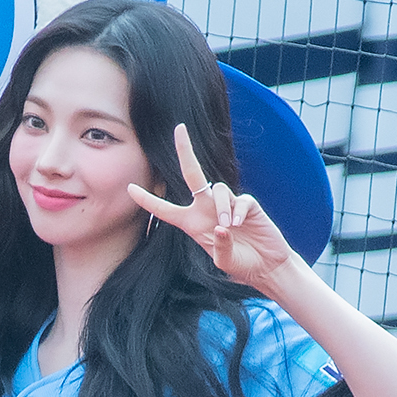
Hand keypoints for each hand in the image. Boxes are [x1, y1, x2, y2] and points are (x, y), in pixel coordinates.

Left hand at [127, 124, 296, 290]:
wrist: (266, 267)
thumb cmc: (240, 266)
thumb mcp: (224, 262)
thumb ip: (219, 247)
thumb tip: (221, 228)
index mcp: (191, 223)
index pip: (164, 209)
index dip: (147, 200)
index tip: (130, 188)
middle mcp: (205, 209)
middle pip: (192, 174)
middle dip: (185, 151)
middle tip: (179, 129)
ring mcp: (227, 204)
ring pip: (217, 189)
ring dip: (221, 208)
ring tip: (229, 227)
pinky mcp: (247, 205)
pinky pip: (239, 199)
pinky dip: (237, 210)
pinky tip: (240, 225)